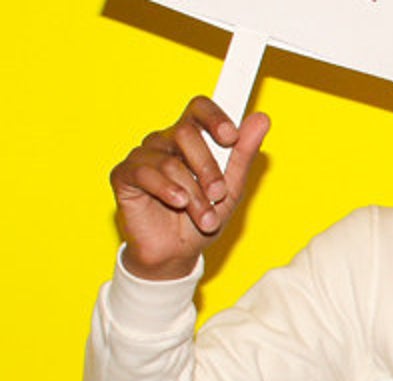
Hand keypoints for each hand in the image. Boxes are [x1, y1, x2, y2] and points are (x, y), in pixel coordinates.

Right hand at [110, 96, 269, 279]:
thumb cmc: (202, 218)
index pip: (199, 108)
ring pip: (170, 161)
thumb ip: (243, 155)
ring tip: (205, 218)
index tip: (230, 136)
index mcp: (192, 140)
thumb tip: (261, 118)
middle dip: (208, 168)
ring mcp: (143, 157)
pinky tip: (178, 203)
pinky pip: (144, 173)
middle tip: (219, 194)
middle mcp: (165, 142)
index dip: (214, 117)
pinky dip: (166, 190)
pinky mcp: (124, 175)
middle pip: (186, 133)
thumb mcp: (232, 189)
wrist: (178, 253)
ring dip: (194, 195)